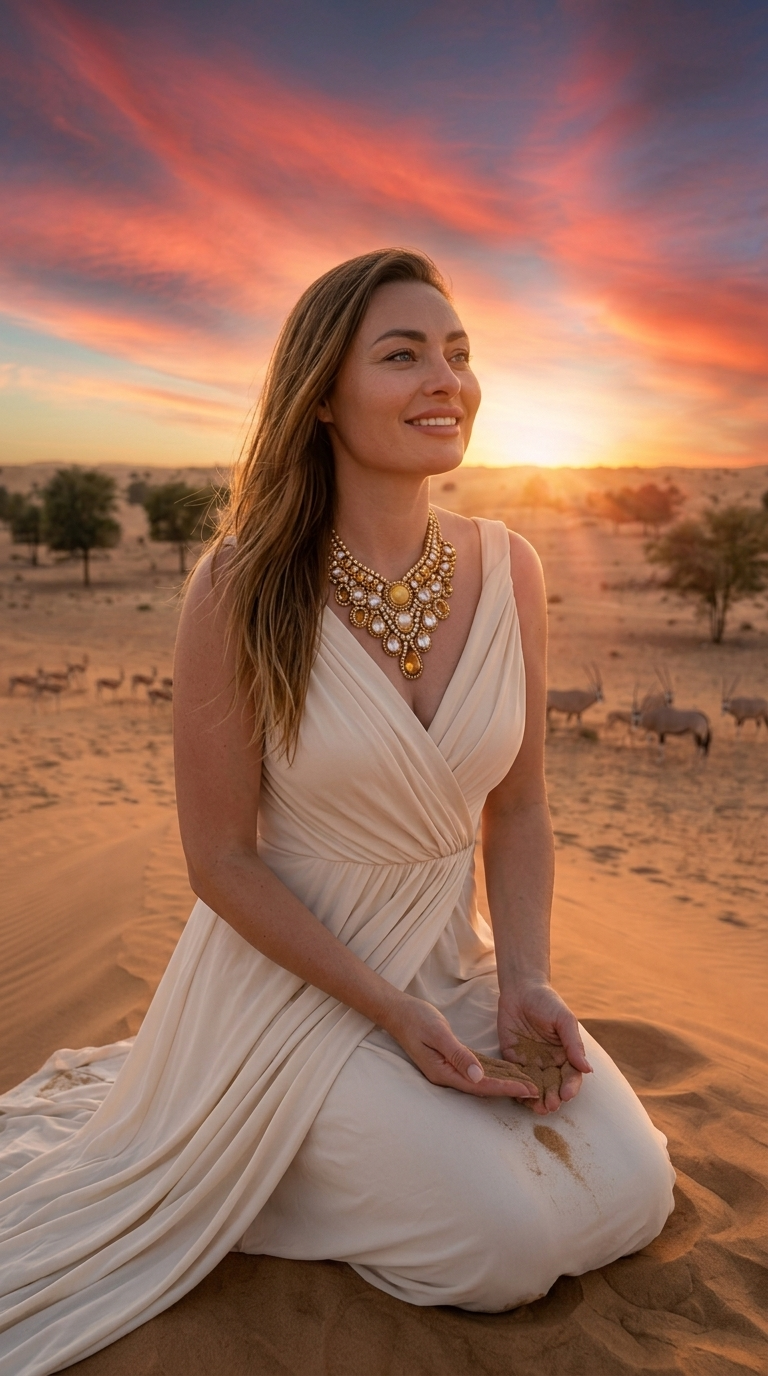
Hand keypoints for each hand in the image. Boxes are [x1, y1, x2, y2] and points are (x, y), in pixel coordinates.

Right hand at [384, 994, 540, 1100]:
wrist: (398, 1011)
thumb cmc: (416, 1020)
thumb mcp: (438, 1034)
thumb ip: (458, 1055)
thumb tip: (478, 1077)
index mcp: (443, 1073)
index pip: (480, 1086)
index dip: (504, 1088)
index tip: (527, 1089)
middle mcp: (447, 1075)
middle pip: (483, 1087)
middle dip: (509, 1088)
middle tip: (536, 1089)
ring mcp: (448, 1069)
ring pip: (481, 1079)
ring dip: (503, 1081)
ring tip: (527, 1083)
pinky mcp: (451, 1060)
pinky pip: (476, 1069)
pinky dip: (493, 1071)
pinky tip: (507, 1070)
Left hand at [497, 982, 592, 1114]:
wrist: (521, 989)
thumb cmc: (547, 1002)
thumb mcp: (564, 1020)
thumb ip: (574, 1044)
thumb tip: (588, 1069)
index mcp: (565, 1054)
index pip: (571, 1075)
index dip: (570, 1087)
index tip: (567, 1094)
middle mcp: (550, 1062)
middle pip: (553, 1086)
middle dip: (553, 1098)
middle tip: (551, 1106)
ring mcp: (531, 1062)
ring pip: (536, 1086)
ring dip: (537, 1099)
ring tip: (537, 1108)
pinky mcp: (513, 1060)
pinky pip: (516, 1078)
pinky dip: (518, 1089)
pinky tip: (518, 1097)